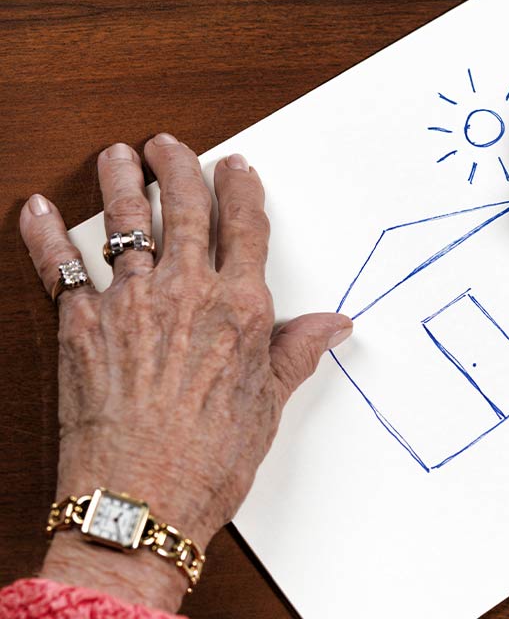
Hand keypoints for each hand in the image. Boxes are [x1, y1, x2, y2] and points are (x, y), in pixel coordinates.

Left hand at [19, 134, 351, 610]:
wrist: (139, 503)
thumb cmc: (208, 461)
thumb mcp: (267, 406)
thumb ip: (294, 353)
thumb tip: (332, 326)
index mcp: (239, 308)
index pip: (245, 227)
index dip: (242, 189)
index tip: (238, 168)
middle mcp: (186, 292)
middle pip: (186, 208)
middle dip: (180, 166)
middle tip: (172, 144)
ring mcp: (130, 303)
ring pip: (126, 221)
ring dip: (121, 180)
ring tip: (119, 155)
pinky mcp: (81, 325)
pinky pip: (59, 267)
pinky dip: (45, 235)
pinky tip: (36, 210)